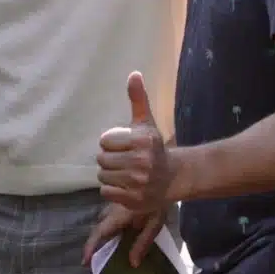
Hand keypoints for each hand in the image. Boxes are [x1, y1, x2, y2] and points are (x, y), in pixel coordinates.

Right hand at [82, 202, 164, 267]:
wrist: (165, 179)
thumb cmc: (161, 202)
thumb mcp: (154, 224)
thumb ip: (142, 243)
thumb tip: (132, 264)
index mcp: (120, 215)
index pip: (100, 231)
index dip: (91, 246)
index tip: (85, 260)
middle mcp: (112, 207)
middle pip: (99, 224)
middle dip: (97, 239)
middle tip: (98, 253)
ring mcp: (114, 199)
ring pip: (103, 216)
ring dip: (104, 228)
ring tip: (110, 239)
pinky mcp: (118, 195)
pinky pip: (108, 209)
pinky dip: (108, 219)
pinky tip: (119, 223)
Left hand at [97, 72, 176, 213]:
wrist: (172, 178)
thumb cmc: (153, 147)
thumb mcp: (146, 122)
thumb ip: (138, 98)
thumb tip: (134, 73)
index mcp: (143, 140)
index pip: (104, 141)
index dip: (111, 143)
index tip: (124, 146)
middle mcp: (142, 162)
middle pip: (102, 160)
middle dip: (109, 159)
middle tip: (124, 160)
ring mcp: (139, 183)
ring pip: (103, 176)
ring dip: (110, 174)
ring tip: (125, 172)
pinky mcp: (134, 200)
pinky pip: (106, 192)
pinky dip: (112, 189)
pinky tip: (125, 185)